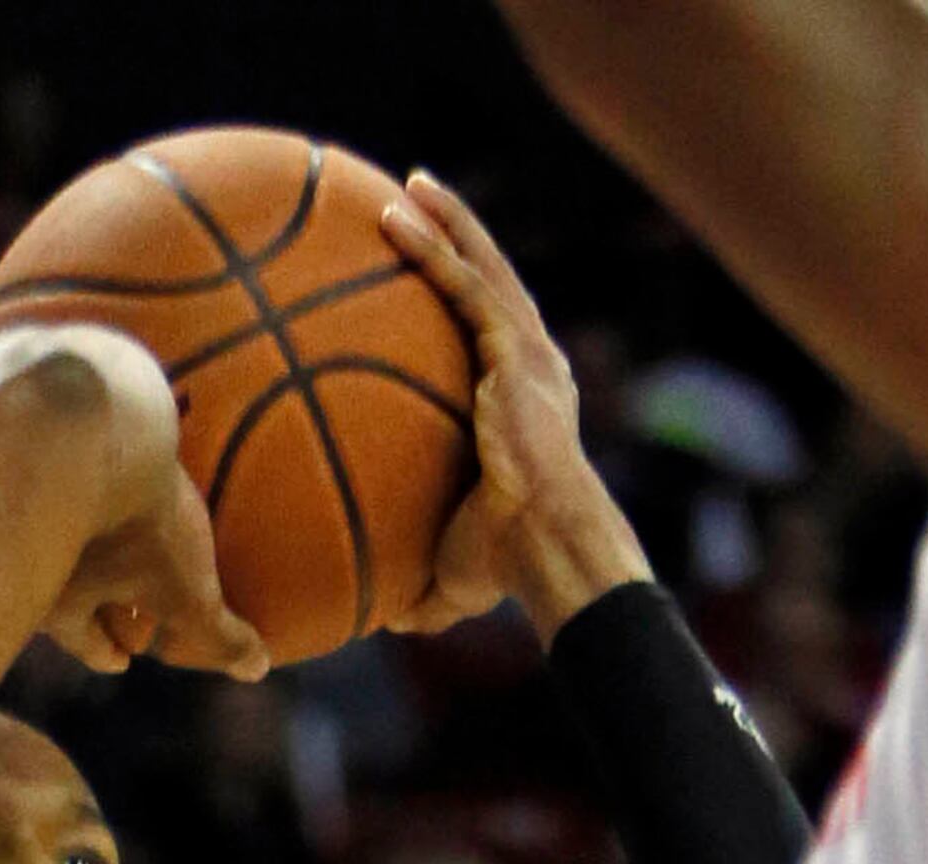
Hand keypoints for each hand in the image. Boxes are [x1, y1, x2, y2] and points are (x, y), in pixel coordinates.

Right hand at [0, 332, 263, 681]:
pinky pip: (68, 473)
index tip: (121, 661)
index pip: (83, 641)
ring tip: (116, 532)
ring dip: (90, 537)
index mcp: (61, 604)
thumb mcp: (187, 593)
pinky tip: (109, 470)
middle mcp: (33, 559)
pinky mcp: (43, 447)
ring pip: (64, 532)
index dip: (104, 652)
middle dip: (93, 599)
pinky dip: (89, 480)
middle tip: (116, 599)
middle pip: (67, 591)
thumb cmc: (136, 528)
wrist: (86, 421)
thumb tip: (256, 668)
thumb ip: (216, 636)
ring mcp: (33, 502)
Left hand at [382, 172, 651, 641]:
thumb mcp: (453, 568)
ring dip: (446, 221)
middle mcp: (533, 366)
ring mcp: (526, 353)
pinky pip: (466, 283)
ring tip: (409, 184)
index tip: (432, 274)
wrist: (548, 546)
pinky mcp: (515, 349)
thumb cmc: (508, 566)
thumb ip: (421, 578)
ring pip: (482, 266)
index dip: (465, 299)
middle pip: (491, 283)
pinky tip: (397, 212)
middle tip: (419, 201)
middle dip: (458, 237)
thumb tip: (379, 616)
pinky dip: (434, 245)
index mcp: (527, 404)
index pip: (494, 337)